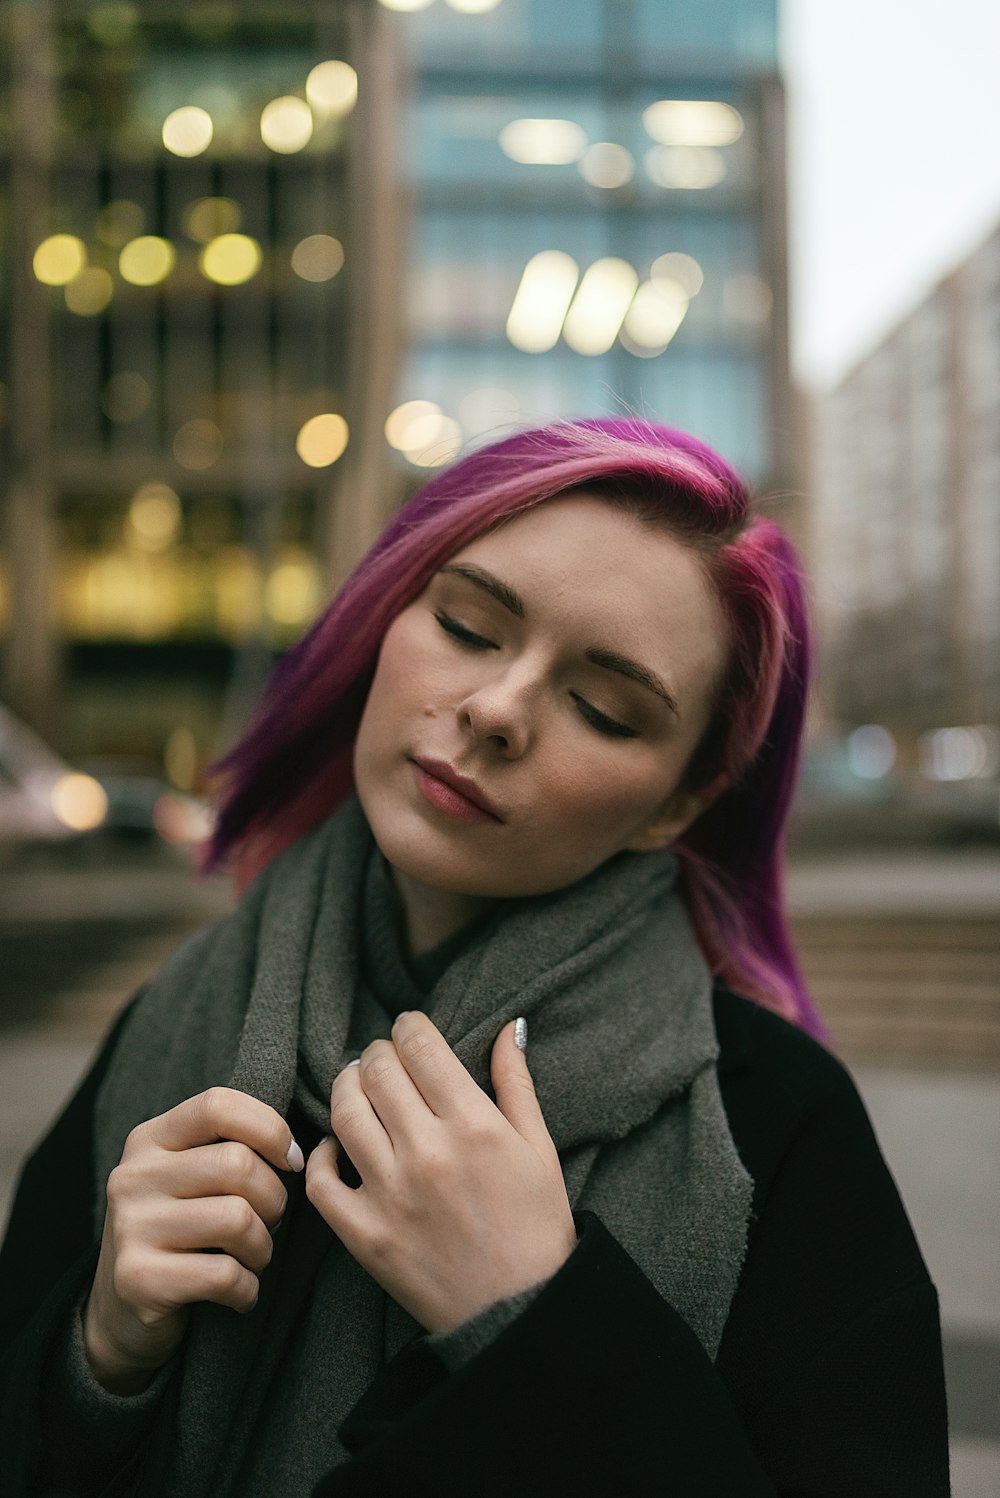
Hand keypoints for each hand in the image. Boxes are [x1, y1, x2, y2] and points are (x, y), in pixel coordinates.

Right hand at [83, 1087, 302, 1393]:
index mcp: (149, 1139)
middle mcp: (133, 1176)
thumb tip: (298, 1152)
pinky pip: (224, 1275)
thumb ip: (230, 1147)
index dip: (270, 1129)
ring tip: (252, 1259)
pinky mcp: (137, 1279)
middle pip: (237, 1165)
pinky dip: (247, 1289)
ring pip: (237, 1219)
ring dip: (262, 1248)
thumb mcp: (190, 1177)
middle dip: (274, 1200)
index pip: (218, 1106)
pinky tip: (239, 1293)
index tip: (291, 1162)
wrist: (121, 1313)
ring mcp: (131, 1227)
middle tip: (269, 1223)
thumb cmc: (180, 1233)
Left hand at [305, 1012, 576, 1334]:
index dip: (409, 1026)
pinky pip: (321, 1181)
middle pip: (379, 1072)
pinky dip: (321, 1154)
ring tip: (358, 1086)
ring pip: (344, 1113)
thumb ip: (516, 1082)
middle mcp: (428, 1153)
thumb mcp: (540, 1148)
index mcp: (475, 1126)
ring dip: (347, 1087)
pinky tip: (339, 1146)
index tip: (409, 1028)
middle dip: (379, 1052)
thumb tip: (506, 1026)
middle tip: (385, 1058)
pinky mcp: (365, 1235)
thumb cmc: (537, 1226)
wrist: (520, 1313)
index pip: (422, 1048)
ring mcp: (391, 1195)